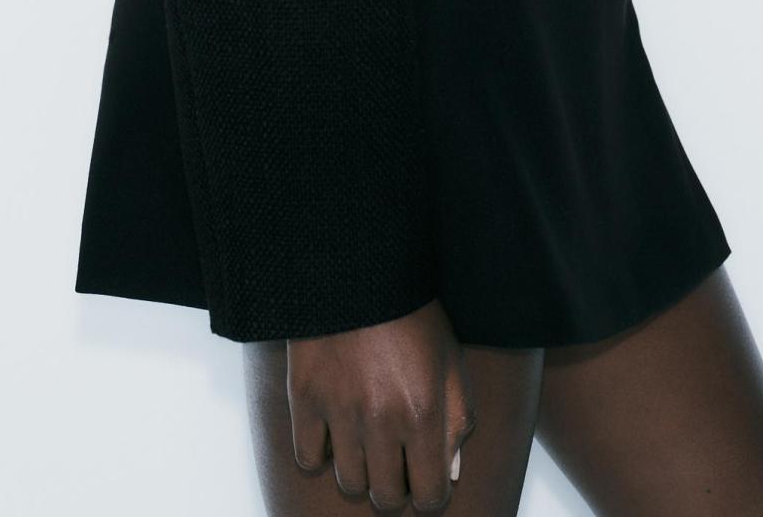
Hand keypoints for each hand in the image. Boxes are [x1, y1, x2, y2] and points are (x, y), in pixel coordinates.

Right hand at [286, 296, 476, 509]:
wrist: (358, 269)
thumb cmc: (413, 315)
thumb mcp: (451, 362)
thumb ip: (458, 421)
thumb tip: (449, 473)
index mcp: (425, 413)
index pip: (431, 497)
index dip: (430, 493)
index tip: (424, 477)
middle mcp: (382, 421)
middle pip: (386, 499)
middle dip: (395, 487)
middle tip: (394, 459)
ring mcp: (340, 412)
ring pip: (349, 484)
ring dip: (360, 471)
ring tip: (365, 442)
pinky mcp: (305, 398)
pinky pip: (308, 458)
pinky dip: (321, 453)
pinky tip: (334, 430)